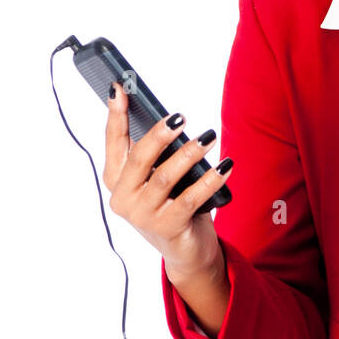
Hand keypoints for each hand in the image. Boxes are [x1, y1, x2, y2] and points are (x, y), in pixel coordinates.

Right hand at [102, 82, 231, 282]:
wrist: (186, 250)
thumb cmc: (173, 203)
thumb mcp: (160, 176)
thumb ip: (158, 154)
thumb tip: (172, 121)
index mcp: (116, 180)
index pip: (114, 142)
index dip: (116, 115)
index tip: (120, 88)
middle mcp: (123, 198)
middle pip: (139, 158)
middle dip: (160, 134)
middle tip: (181, 117)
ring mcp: (144, 216)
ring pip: (165, 177)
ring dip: (189, 154)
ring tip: (208, 137)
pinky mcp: (168, 228)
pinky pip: (190, 199)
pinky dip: (209, 180)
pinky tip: (224, 166)